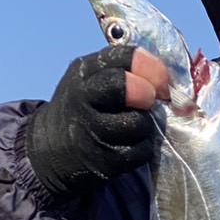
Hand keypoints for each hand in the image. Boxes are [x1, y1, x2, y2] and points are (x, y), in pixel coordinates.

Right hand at [26, 45, 170, 198]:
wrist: (52, 148)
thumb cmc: (85, 106)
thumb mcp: (92, 78)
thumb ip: (124, 70)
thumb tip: (166, 77)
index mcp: (85, 72)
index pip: (122, 57)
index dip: (150, 66)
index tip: (162, 79)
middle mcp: (84, 99)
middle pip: (121, 86)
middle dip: (144, 91)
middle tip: (150, 99)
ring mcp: (93, 131)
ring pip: (138, 123)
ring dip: (146, 124)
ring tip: (134, 123)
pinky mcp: (104, 161)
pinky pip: (141, 151)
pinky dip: (143, 147)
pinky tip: (130, 143)